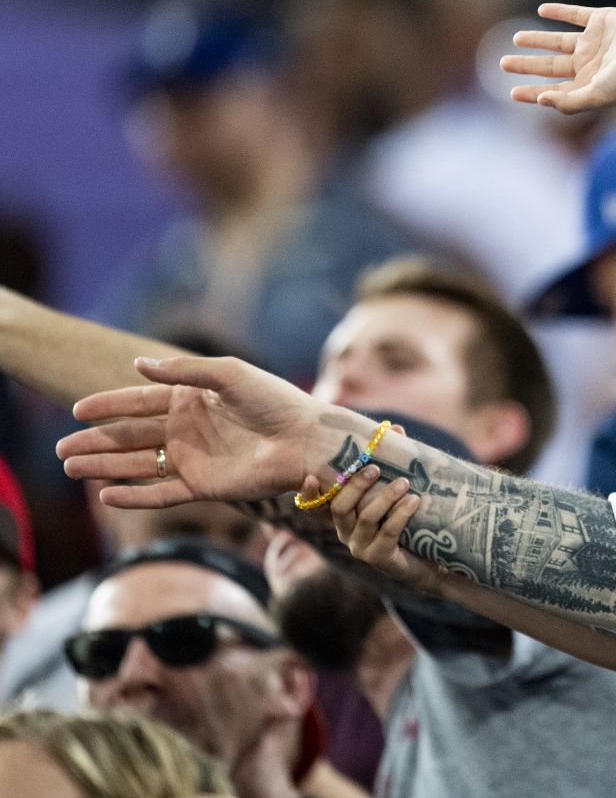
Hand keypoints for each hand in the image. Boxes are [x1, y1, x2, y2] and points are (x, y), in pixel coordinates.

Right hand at [56, 356, 325, 508]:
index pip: (139, 401)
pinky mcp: (204, 487)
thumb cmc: (274, 401)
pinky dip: (134, 496)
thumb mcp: (228, 374)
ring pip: (138, 466)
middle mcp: (188, 430)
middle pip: (130, 436)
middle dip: (96, 441)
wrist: (307, 439)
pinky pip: (161, 493)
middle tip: (61, 447)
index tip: (77, 409)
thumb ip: (183, 372)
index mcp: (192, 399)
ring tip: (70, 467)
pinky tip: (106, 495)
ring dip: (104, 467)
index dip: (108, 405)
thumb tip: (137, 366)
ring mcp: (194, 459)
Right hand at [322, 466, 444, 595]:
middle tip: (375, 468)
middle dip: (355, 485)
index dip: (310, 494)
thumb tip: (397, 428)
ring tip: (404, 483)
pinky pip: (387, 533)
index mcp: (345, 515)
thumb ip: (393, 462)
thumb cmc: (412, 518)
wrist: (431, 556)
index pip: (318, 505)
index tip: (310, 476)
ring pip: (366, 518)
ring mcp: (361, 547)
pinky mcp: (379, 558)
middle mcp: (346, 532)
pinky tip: (414, 501)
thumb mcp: (399, 490)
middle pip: (340, 507)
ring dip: (385, 497)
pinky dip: (400, 514)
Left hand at [501, 3, 615, 113]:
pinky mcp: (601, 19)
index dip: (531, 92)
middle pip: (550, 65)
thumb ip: (569, 102)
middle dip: (527, 65)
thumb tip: (540, 101)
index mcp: (588, 84)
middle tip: (502, 63)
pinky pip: (575, 15)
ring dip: (537, 40)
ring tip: (516, 39)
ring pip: (558, 41)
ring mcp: (594, 41)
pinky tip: (542, 11)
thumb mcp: (598, 95)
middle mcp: (589, 64)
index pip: (553, 89)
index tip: (511, 93)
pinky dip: (559, 12)